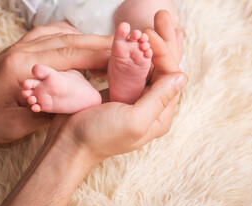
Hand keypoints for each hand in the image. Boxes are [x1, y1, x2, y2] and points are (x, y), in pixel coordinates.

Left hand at [0, 23, 112, 142]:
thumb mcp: (15, 127)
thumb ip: (48, 112)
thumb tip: (77, 103)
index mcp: (22, 68)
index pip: (70, 55)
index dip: (99, 55)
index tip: (122, 58)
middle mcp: (23, 50)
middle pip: (71, 39)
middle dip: (102, 43)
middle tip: (129, 46)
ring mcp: (22, 46)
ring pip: (63, 34)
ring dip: (89, 40)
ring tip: (111, 50)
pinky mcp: (22, 47)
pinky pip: (52, 33)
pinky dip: (72, 36)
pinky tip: (82, 45)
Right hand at [48, 11, 186, 170]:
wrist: (69, 143)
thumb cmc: (100, 136)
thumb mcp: (134, 120)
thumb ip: (159, 99)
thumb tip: (182, 76)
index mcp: (160, 114)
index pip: (169, 76)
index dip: (163, 52)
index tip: (148, 34)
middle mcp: (152, 105)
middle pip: (163, 67)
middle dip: (164, 40)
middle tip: (162, 15)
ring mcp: (136, 97)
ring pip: (149, 64)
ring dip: (153, 42)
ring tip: (158, 19)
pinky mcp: (120, 92)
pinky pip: (132, 67)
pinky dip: (136, 50)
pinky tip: (139, 37)